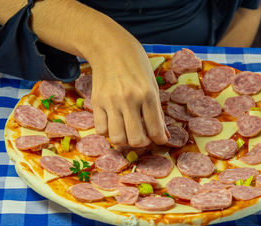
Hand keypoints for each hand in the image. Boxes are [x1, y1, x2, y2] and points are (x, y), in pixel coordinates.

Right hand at [86, 30, 167, 146]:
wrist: (110, 48)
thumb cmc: (136, 65)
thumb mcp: (152, 85)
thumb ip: (157, 112)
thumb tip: (163, 136)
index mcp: (147, 95)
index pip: (155, 130)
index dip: (160, 140)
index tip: (160, 140)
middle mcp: (129, 100)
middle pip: (135, 139)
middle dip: (141, 143)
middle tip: (143, 136)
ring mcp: (111, 102)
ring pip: (117, 138)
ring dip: (124, 140)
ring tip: (127, 132)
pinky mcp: (97, 102)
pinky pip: (101, 130)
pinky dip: (109, 132)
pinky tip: (114, 124)